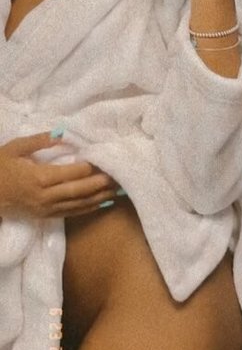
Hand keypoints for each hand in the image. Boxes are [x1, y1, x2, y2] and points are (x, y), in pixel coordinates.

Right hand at [0, 132, 120, 220]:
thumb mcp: (15, 148)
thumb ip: (39, 140)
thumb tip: (63, 134)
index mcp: (38, 177)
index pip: (71, 173)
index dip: (89, 167)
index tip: (104, 158)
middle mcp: (45, 196)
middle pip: (79, 191)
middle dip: (100, 183)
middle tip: (119, 175)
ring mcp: (46, 209)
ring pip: (78, 204)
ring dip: (99, 197)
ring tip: (118, 189)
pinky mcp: (46, 216)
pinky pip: (71, 213)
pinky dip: (89, 208)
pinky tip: (102, 202)